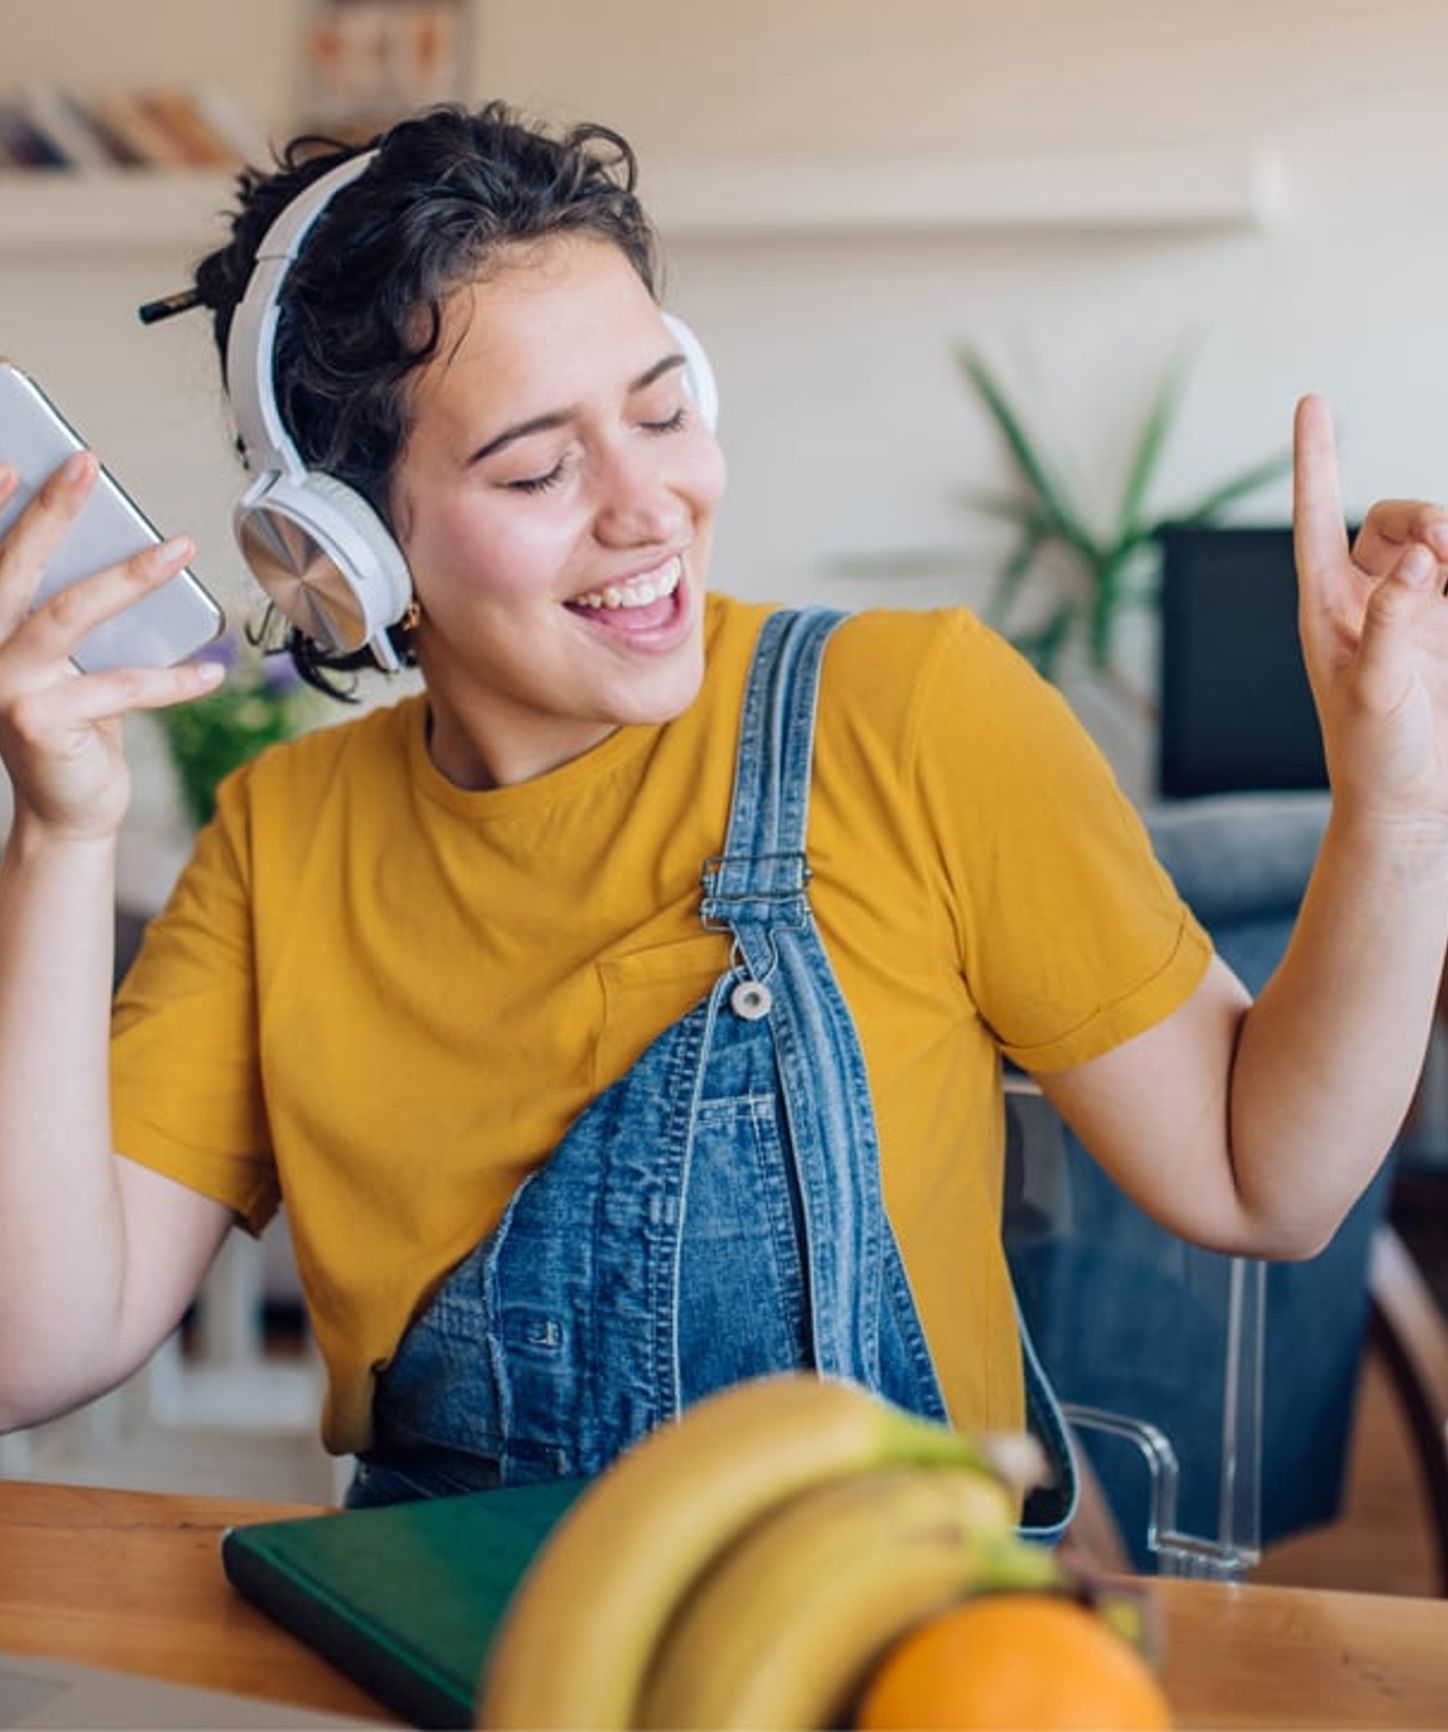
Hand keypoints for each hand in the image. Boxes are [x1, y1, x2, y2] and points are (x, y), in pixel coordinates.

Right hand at [0, 453, 222, 843]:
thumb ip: (80, 621)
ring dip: (130, 577)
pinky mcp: (40, 723)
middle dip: (52, 512)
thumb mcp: (74, 668)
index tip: (19, 461)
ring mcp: (7, 689)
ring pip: (70, 616)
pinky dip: (173, 679)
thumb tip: (129, 555)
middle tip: (88, 465)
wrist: (68, 813)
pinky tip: (211, 671)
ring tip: (180, 549)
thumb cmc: (76, 731)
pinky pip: (121, 687)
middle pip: (16, 571)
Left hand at [1293, 395, 1447, 852]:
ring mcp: (1413, 611)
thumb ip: (1393, 622)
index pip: (1317, 518)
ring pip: (1435, 542)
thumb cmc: (1375, 758)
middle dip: (1428, 520)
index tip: (1311, 400)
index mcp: (1326, 609)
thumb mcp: (1376, 691)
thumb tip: (1415, 559)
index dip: (1315, 459)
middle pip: (1394, 520)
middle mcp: (1366, 600)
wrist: (1414, 807)